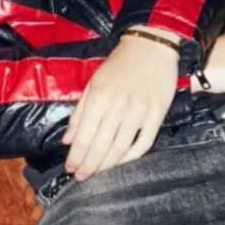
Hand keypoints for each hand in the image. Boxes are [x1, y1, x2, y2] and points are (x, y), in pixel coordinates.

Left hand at [62, 32, 177, 179]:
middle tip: (81, 177)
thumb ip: (80, 112)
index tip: (70, 168)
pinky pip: (144, 143)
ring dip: (107, 165)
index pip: (84, 135)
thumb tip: (67, 140)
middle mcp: (118, 106)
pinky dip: (131, 157)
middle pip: (101, 145)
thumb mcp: (93, 82)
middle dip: (88, 165)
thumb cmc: (117, 64)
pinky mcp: (157, 114)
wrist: (150, 46)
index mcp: (99, 96)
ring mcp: (139, 111)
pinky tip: (121, 163)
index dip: (76, 155)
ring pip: (121, 147)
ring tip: (97, 174)